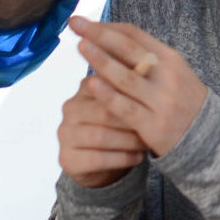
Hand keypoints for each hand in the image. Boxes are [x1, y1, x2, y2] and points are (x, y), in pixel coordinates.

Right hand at [58, 74, 148, 188]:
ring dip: (128, 141)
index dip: (133, 95)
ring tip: (147, 143)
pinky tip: (137, 157)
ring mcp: (65, 134)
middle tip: (154, 128)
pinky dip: (122, 158)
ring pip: (100, 137)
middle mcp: (70, 108)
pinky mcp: (66, 159)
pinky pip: (97, 159)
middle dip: (131, 121)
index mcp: (86, 88)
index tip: (154, 102)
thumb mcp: (127, 101)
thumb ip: (134, 82)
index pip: (108, 86)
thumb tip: (152, 59)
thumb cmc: (123, 124)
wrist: (105, 160)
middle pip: (103, 113)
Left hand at [69, 16, 207, 157]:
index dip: (106, 26)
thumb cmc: (180, 99)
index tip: (82, 22)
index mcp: (170, 58)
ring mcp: (161, 100)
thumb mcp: (170, 73)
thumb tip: (106, 41)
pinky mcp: (153, 125)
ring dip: (101, 60)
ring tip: (80, 46)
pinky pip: (126, 108)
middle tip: (75, 23)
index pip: (134, 35)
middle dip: (100, 34)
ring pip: (127, 77)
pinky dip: (108, 95)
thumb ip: (144, 60)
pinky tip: (91, 85)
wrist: (207, 135)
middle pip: (130, 49)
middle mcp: (167, 75)